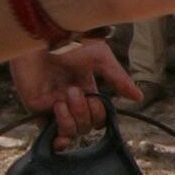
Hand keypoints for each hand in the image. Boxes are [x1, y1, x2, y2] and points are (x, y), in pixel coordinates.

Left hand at [10, 38, 141, 147]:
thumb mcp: (101, 57)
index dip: (99, 114)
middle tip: (72, 91)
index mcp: (87, 90)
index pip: (99, 116)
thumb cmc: (69, 42)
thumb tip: (138, 97)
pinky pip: (48, 133)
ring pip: (70, 132)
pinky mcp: (36, 107)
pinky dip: (57, 137)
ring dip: (70, 119)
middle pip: (86, 127)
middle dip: (83, 113)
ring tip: (61, 100)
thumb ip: (118, 79)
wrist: (40, 37)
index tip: (95, 99)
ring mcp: (53, 105)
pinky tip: (59, 130)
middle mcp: (71, 100)